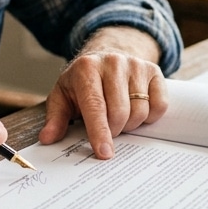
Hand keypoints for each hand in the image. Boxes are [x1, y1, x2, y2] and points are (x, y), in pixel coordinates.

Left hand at [39, 26, 167, 158]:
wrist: (106, 55)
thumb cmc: (83, 82)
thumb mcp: (63, 96)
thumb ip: (55, 118)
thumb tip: (47, 138)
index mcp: (87, 69)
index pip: (95, 106)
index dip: (100, 132)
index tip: (104, 153)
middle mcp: (113, 62)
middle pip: (120, 112)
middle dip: (114, 130)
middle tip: (107, 129)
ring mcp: (136, 65)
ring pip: (140, 111)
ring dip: (130, 124)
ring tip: (119, 117)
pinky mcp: (154, 70)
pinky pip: (160, 106)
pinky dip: (149, 116)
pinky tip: (136, 109)